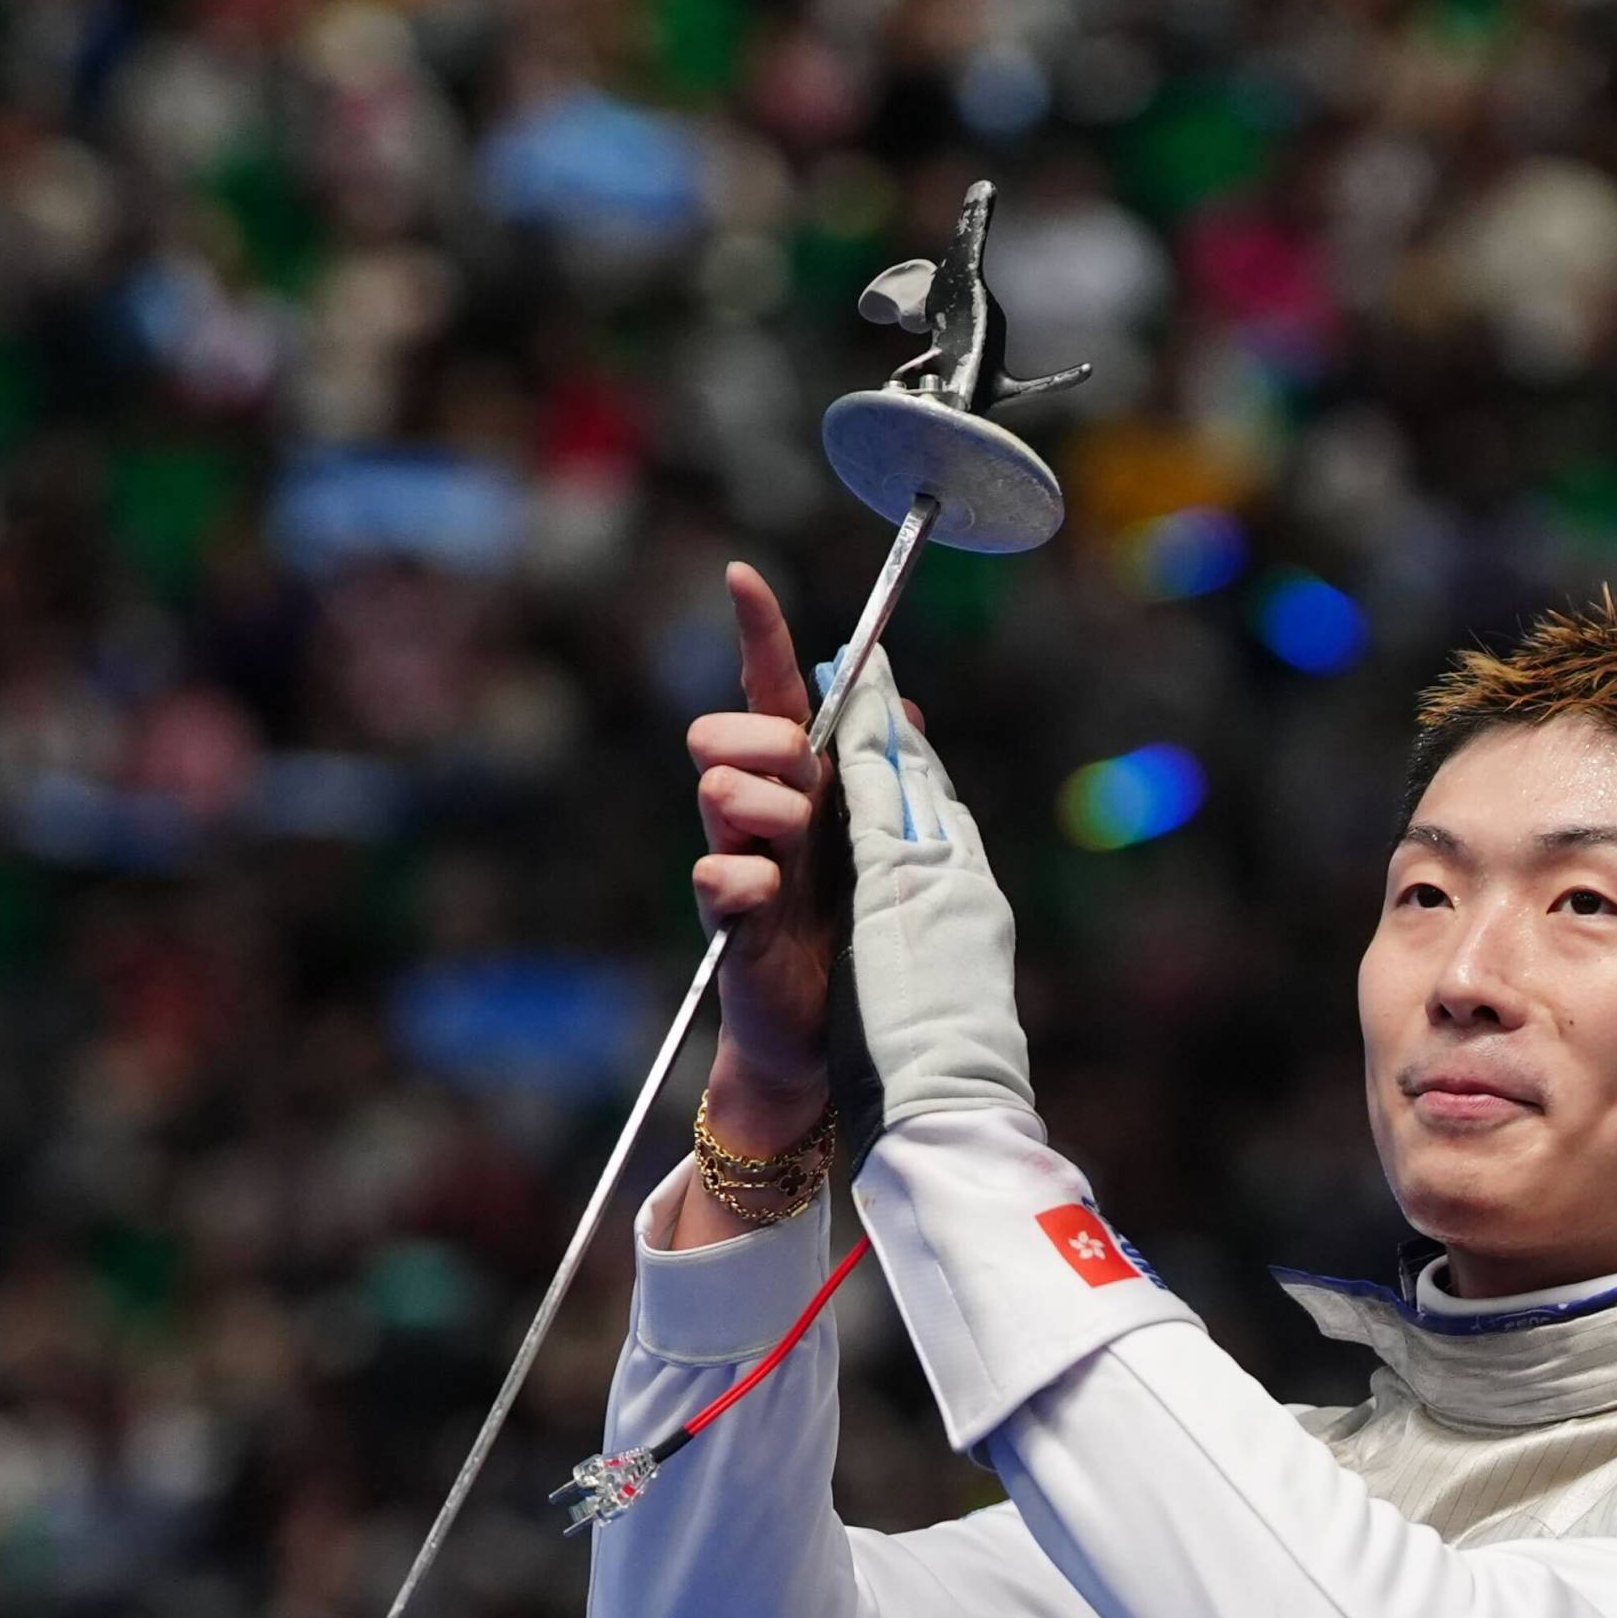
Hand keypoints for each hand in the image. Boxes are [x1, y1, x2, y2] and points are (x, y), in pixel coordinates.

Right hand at [685, 561, 837, 1158]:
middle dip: (766, 748)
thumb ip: (886, 775)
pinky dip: (748, 885)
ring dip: (767, 815)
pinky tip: (766, 908)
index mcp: (804, 785)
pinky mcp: (722, 918)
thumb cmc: (862, 939)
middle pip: (724, 731)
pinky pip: (717, 873)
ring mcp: (733, 861)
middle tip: (804, 795)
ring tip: (791, 863)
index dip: (759, 634)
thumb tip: (899, 696)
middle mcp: (760, 813)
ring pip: (718, 790)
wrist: (831, 1042)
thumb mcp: (892, 845)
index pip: (772, 692)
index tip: (741, 575)